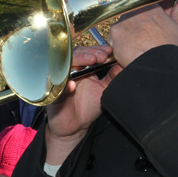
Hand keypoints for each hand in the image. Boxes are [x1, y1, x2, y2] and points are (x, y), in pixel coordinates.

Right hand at [45, 44, 115, 164]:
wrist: (75, 127)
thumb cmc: (88, 106)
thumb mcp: (104, 90)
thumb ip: (112, 77)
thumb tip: (124, 64)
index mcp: (81, 69)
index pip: (88, 53)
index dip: (97, 49)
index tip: (109, 50)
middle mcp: (69, 71)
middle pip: (76, 54)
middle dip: (90, 53)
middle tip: (102, 56)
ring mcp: (60, 81)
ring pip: (65, 65)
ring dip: (78, 61)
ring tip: (90, 61)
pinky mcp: (53, 95)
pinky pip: (58, 88)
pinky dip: (65, 86)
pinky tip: (73, 85)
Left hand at [106, 1, 177, 68]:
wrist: (156, 62)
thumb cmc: (168, 46)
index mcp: (151, 7)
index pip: (143, 8)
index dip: (144, 20)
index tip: (146, 29)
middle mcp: (136, 10)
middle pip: (130, 18)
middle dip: (133, 28)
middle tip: (141, 41)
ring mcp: (124, 20)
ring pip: (121, 27)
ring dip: (125, 36)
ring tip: (135, 47)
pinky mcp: (115, 31)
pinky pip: (113, 38)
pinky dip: (117, 45)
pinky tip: (127, 51)